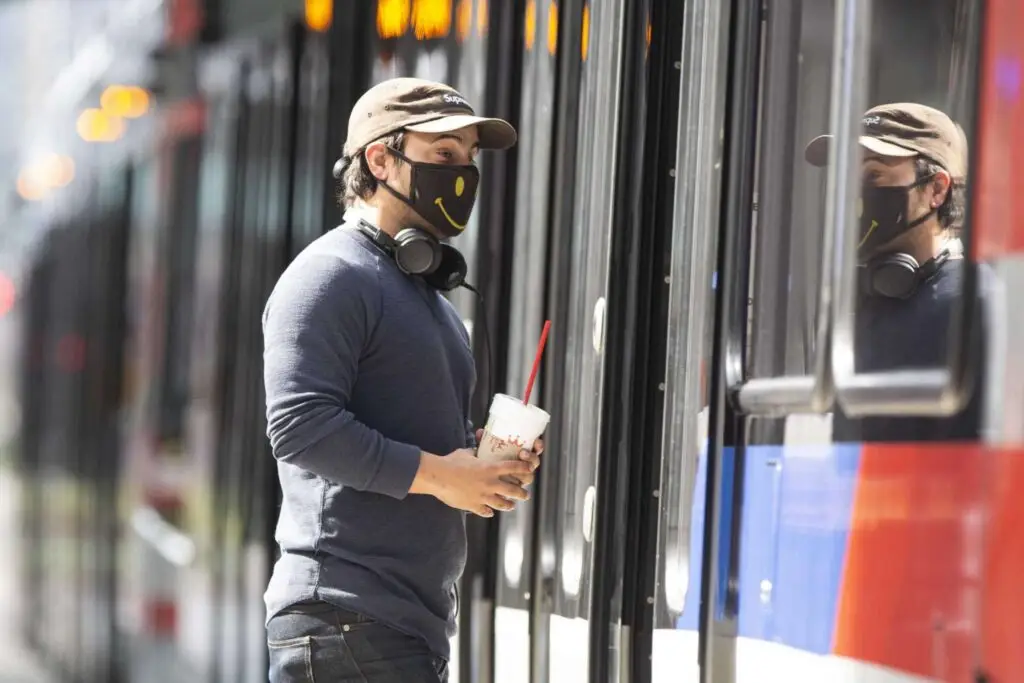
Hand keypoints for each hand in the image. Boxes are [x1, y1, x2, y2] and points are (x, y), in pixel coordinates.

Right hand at [413, 448, 532, 517]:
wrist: (438, 476)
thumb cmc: (451, 462)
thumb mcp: (466, 453)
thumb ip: (475, 452)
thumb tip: (477, 448)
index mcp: (490, 468)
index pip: (514, 468)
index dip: (524, 468)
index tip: (530, 470)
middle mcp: (490, 483)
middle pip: (513, 490)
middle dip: (522, 493)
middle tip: (525, 494)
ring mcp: (483, 496)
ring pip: (502, 503)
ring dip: (509, 505)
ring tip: (511, 505)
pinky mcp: (474, 506)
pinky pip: (485, 511)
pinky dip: (489, 512)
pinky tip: (490, 513)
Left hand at [476, 429, 543, 486]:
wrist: (479, 478)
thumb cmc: (488, 460)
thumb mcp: (487, 448)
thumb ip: (485, 441)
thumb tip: (480, 432)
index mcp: (522, 453)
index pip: (535, 448)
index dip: (538, 445)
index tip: (536, 442)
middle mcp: (524, 466)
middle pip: (534, 463)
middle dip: (531, 458)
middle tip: (522, 453)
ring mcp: (520, 478)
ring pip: (528, 477)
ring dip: (524, 473)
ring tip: (515, 470)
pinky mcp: (514, 489)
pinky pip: (518, 489)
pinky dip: (515, 487)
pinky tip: (508, 484)